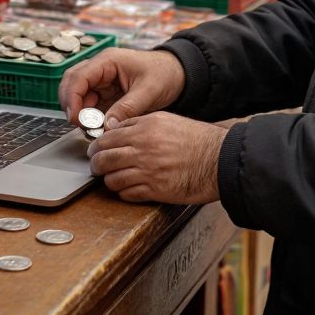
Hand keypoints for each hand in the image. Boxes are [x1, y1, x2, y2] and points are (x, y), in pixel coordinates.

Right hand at [59, 48, 184, 125]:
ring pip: (79, 96)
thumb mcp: (149, 91)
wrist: (178, 74)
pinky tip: (98, 127)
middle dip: (71, 106)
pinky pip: (90, 105)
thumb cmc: (165, 74)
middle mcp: (100, 69)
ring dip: (80, 113)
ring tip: (92, 129)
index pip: (78, 77)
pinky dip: (90, 117)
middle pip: (71, 84)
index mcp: (108, 61)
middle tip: (80, 125)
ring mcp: (102, 81)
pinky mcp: (106, 93)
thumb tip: (108, 126)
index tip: (75, 118)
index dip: (72, 98)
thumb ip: (128, 108)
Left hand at [88, 112, 226, 204]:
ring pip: (112, 179)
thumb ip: (139, 123)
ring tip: (112, 179)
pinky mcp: (155, 190)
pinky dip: (123, 192)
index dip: (97, 146)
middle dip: (96, 164)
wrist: (218, 159)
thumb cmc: (197, 139)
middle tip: (97, 166)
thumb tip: (117, 130)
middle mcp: (142, 149)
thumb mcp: (166, 120)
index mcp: (144, 129)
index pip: (107, 138)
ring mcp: (147, 171)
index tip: (96, 150)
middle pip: (104, 158)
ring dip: (109, 180)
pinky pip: (127, 194)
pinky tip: (127, 188)